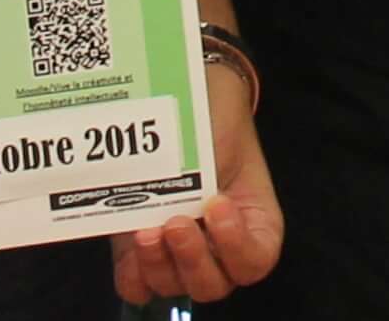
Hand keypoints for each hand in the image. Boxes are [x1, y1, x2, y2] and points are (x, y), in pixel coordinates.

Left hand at [113, 48, 283, 304]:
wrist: (188, 99)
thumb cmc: (216, 119)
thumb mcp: (223, 142)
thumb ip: (207, 175)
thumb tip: (176, 196)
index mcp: (256, 224)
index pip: (254, 261)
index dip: (235, 245)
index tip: (217, 203)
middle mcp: (220, 249)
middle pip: (211, 285)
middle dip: (191, 259)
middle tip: (174, 222)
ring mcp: (179, 253)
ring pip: (174, 287)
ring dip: (160, 266)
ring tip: (146, 231)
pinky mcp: (142, 249)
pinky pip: (137, 285)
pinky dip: (134, 273)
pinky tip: (132, 242)